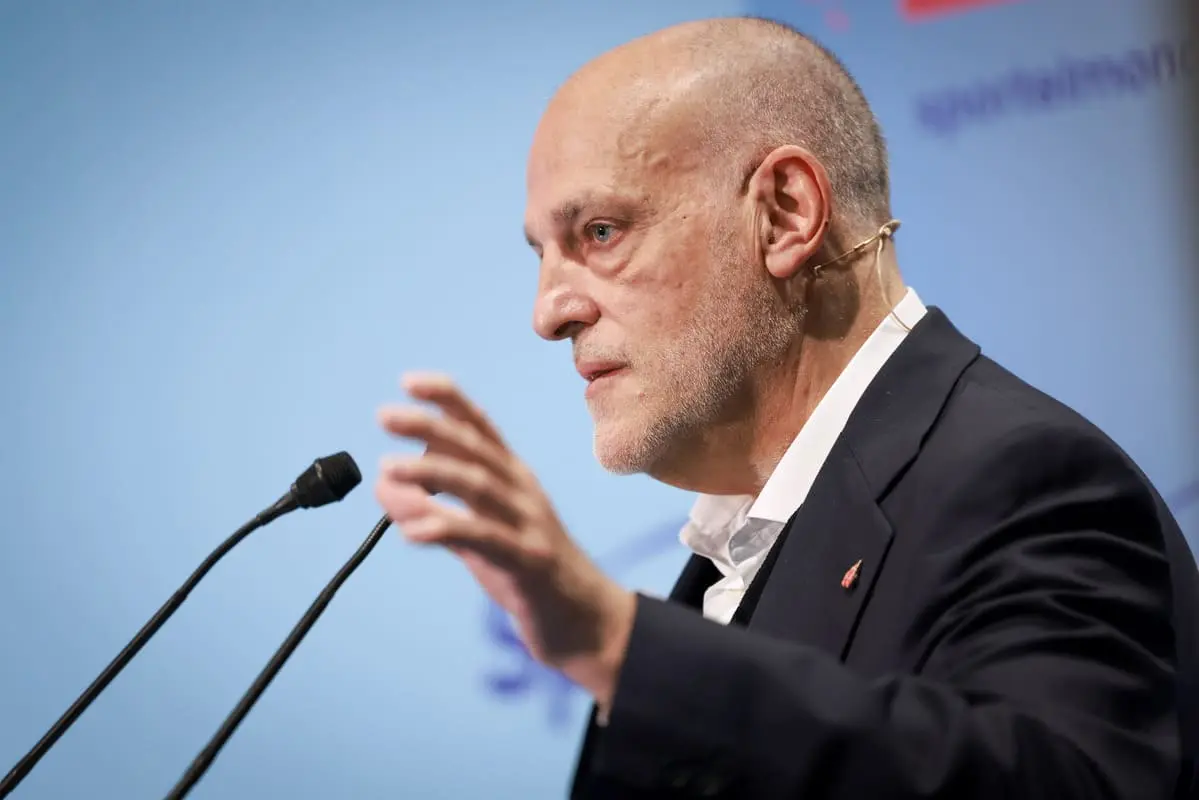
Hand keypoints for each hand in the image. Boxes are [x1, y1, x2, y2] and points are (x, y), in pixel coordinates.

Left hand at [374, 372, 635, 707]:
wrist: (585, 622)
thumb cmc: (526, 572)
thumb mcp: (475, 536)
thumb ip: (432, 508)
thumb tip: (383, 483)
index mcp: (513, 478)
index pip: (480, 427)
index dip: (447, 399)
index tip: (409, 382)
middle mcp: (523, 491)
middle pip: (476, 448)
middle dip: (430, 426)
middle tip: (385, 415)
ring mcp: (530, 525)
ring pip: (480, 487)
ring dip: (432, 473)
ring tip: (390, 468)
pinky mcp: (530, 562)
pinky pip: (487, 540)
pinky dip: (449, 529)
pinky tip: (414, 531)